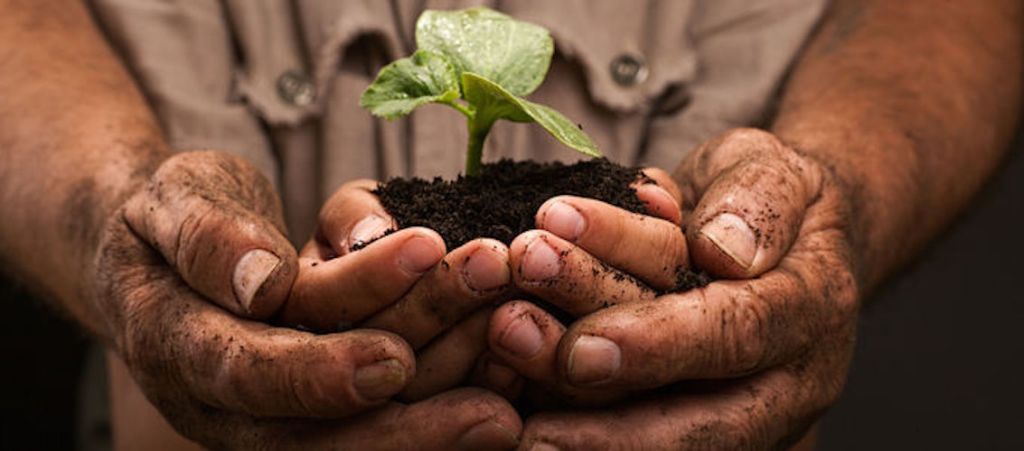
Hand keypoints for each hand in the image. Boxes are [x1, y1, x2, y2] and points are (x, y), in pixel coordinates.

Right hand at [99, 151, 520, 448]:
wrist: (172, 248)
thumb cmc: (175, 213)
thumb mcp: (174, 198)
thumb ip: (207, 236)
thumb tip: (261, 284)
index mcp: (177, 348)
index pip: (248, 372)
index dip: (320, 372)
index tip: (394, 357)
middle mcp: (225, 402)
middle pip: (318, 429)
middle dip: (409, 420)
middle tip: (494, 410)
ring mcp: (272, 413)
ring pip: (360, 430)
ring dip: (443, 409)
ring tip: (518, 390)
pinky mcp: (317, 408)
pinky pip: (382, 418)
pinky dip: (444, 407)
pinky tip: (510, 394)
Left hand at [487, 129, 859, 448]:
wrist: (768, 237)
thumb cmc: (761, 195)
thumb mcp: (775, 167)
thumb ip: (760, 198)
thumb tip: (727, 251)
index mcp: (810, 312)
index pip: (738, 334)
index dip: (661, 344)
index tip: (582, 346)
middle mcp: (782, 380)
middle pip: (692, 414)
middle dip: (597, 392)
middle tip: (510, 344)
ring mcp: (739, 411)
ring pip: (654, 429)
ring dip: (566, 399)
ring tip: (495, 350)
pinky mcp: (690, 420)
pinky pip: (632, 425)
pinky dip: (565, 409)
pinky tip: (503, 386)